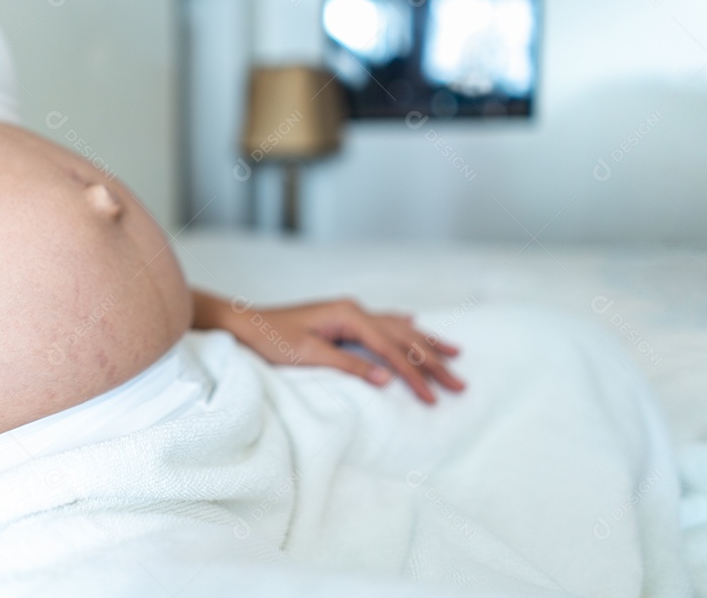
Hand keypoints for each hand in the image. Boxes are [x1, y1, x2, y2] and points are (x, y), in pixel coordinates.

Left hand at [192, 291, 463, 403]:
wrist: (246, 324)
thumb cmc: (272, 339)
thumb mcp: (308, 355)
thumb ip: (348, 366)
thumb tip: (385, 380)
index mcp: (349, 315)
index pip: (391, 350)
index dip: (415, 375)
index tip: (433, 398)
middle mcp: (354, 309)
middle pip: (403, 337)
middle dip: (433, 362)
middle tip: (460, 384)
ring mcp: (349, 312)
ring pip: (398, 328)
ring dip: (426, 343)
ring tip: (455, 353)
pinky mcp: (342, 318)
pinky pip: (383, 323)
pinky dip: (403, 327)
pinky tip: (415, 324)